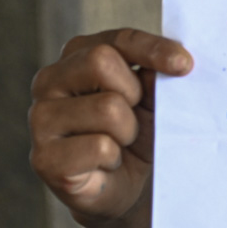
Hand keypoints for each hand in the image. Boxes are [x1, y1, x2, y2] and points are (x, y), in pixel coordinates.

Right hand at [28, 28, 192, 226]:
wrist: (127, 187)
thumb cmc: (138, 131)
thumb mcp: (152, 96)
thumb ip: (155, 73)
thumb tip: (178, 62)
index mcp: (77, 56)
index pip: (118, 40)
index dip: (153, 49)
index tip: (185, 65)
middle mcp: (49, 81)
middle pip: (100, 61)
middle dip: (133, 92)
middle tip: (135, 114)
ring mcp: (41, 119)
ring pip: (107, 108)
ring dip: (128, 131)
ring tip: (121, 143)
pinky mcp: (44, 158)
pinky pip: (100, 146)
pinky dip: (115, 157)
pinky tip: (108, 163)